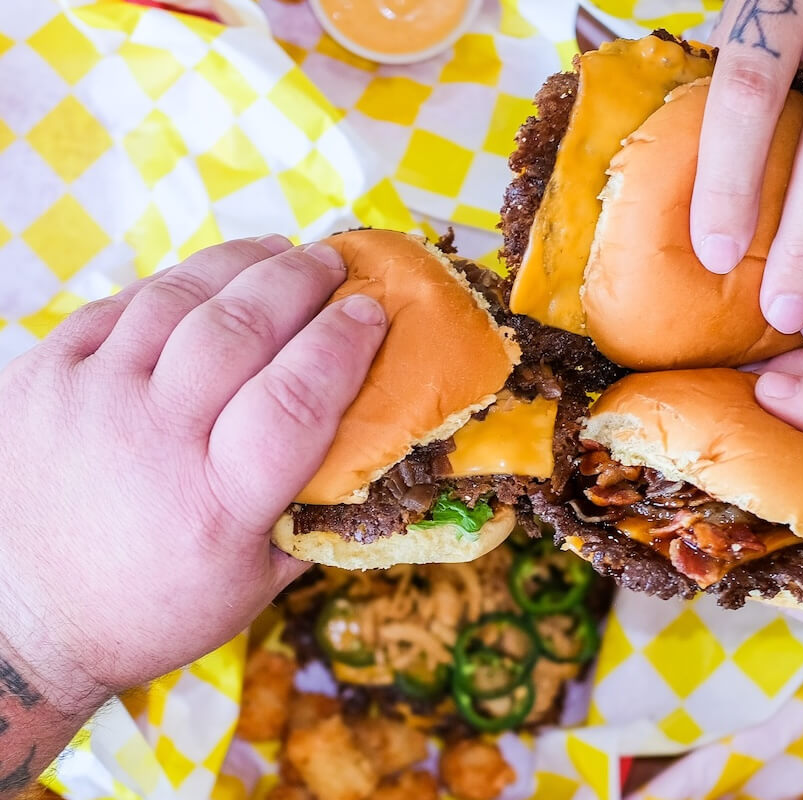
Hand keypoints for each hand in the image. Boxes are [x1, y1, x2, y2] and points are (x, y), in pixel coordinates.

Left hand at [0, 236, 385, 715]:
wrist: (20, 618)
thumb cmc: (149, 607)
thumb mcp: (252, 586)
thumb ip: (312, 514)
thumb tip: (374, 449)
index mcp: (216, 502)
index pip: (294, 398)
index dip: (341, 344)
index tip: (372, 311)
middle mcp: (151, 438)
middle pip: (239, 329)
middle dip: (299, 283)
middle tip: (334, 262)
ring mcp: (89, 398)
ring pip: (178, 299)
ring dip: (240, 265)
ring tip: (280, 253)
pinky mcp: (41, 375)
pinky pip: (120, 306)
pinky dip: (175, 285)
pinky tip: (209, 281)